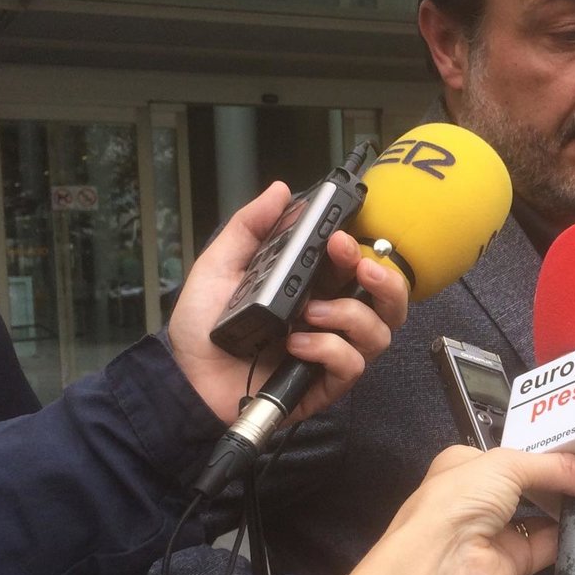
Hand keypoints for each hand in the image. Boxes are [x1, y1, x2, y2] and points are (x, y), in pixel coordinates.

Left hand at [167, 182, 407, 423]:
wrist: (185, 376)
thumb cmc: (203, 325)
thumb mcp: (221, 266)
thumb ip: (250, 226)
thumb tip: (280, 190)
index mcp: (315, 288)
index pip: (360, 266)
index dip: (363, 250)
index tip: (340, 240)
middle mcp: (332, 319)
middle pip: (389, 301)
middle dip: (386, 281)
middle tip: (360, 269)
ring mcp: (331, 353)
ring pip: (379, 333)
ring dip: (351, 315)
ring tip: (310, 313)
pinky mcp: (324, 385)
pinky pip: (353, 365)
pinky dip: (328, 349)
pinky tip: (296, 345)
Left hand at [387, 444, 574, 574]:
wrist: (439, 564)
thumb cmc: (454, 503)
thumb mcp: (509, 465)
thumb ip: (560, 467)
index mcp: (468, 463)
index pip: (519, 451)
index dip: (554, 449)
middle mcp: (481, 496)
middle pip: (536, 482)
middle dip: (570, 476)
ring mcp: (497, 530)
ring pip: (546, 513)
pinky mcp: (514, 560)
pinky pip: (553, 543)